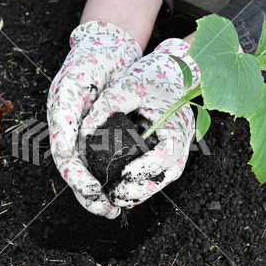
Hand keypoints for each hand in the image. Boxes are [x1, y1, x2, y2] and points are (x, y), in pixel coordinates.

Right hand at [47, 21, 141, 217]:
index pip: (67, 160)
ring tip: (114, 209)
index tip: (94, 192)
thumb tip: (65, 152)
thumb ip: (64, 119)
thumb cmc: (86, 65)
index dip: (78, 179)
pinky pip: (106, 159)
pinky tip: (123, 185)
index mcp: (61, 126)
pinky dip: (112, 175)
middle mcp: (72, 133)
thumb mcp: (71, 87)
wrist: (107, 49)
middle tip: (107, 211)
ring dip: (101, 191)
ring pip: (92, 170)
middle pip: (78, 172)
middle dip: (90, 195)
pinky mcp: (104, 132)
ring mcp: (87, 134)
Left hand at [81, 38, 199, 207]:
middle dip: (140, 189)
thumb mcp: (129, 86)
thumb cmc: (155, 74)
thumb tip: (83, 132)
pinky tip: (120, 186)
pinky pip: (156, 171)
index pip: (166, 156)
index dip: (145, 169)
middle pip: (166, 176)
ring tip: (115, 197)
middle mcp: (181, 142)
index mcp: (178, 127)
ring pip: (162, 178)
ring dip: (140, 191)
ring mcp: (176, 147)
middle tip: (114, 196)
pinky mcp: (167, 148)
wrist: (176, 68)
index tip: (123, 174)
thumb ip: (107, 107)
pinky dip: (140, 181)